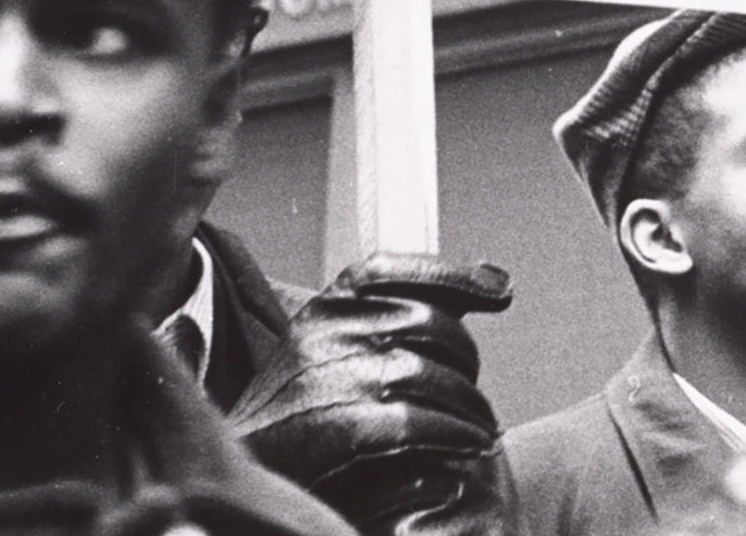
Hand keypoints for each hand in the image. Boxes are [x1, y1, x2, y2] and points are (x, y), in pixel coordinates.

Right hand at [227, 254, 514, 535]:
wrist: (244, 478)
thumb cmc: (298, 418)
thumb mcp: (331, 354)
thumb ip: (397, 318)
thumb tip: (494, 278)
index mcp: (321, 308)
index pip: (393, 268)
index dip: (454, 275)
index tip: (502, 292)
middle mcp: (324, 331)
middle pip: (425, 323)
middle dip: (467, 359)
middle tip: (479, 396)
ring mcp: (328, 377)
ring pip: (428, 374)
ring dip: (469, 406)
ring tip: (482, 431)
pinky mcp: (337, 430)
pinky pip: (417, 422)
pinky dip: (451, 434)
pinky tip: (464, 449)